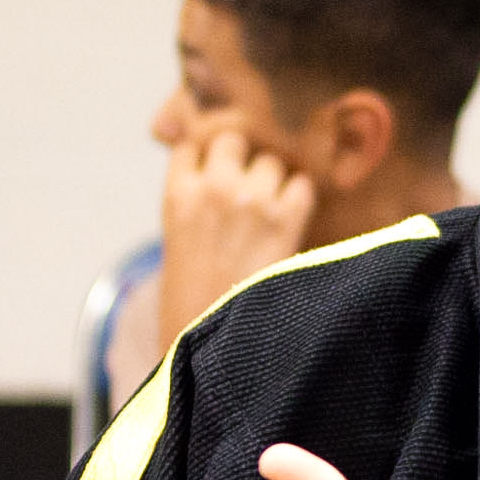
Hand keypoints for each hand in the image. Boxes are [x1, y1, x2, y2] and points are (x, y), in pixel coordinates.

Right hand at [157, 123, 315, 342]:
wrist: (213, 339)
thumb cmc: (192, 300)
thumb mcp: (178, 241)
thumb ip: (194, 199)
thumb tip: (217, 167)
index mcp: (177, 195)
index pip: (193, 143)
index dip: (207, 156)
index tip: (215, 172)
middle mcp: (212, 188)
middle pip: (233, 139)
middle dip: (241, 159)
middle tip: (247, 188)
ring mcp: (251, 200)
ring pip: (271, 160)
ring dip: (273, 179)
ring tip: (269, 211)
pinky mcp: (286, 219)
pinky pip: (302, 184)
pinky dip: (300, 198)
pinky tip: (292, 220)